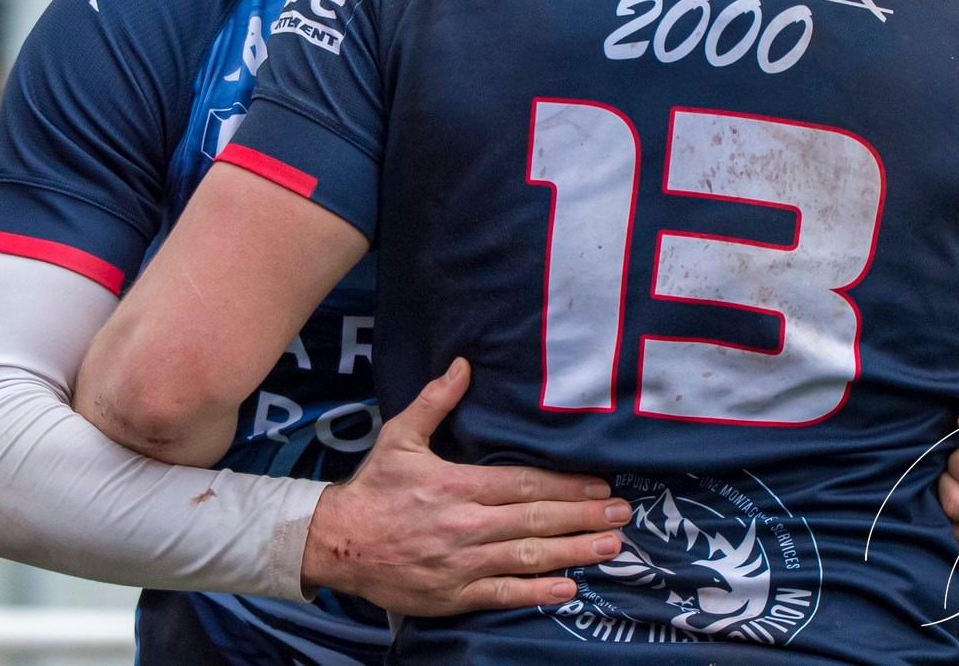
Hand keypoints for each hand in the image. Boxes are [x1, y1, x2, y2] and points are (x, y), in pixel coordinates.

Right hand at [300, 359, 630, 614]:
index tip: (600, 484)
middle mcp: (465, 526)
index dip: (566, 485)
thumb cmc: (372, 488)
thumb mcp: (400, 437)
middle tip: (623, 514)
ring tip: (610, 547)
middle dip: (584, 517)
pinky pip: (503, 594)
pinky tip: (569, 589)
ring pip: (528, 558)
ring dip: (573, 552)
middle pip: (536, 521)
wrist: (336, 543)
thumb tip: (463, 364)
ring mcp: (461, 564)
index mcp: (457, 486)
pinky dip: (537, 593)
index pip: (524, 485)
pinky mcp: (453, 595)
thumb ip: (436, 402)